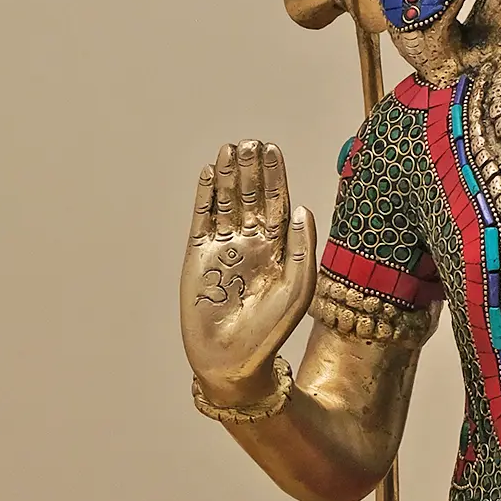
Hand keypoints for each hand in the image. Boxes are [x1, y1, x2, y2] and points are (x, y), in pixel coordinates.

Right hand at [180, 141, 315, 404]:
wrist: (233, 358)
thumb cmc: (271, 330)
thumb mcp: (299, 288)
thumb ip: (302, 248)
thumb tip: (302, 207)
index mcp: (278, 250)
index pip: (277, 203)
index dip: (275, 176)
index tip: (272, 150)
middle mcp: (252, 244)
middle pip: (251, 196)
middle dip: (252, 169)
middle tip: (251, 142)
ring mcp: (224, 249)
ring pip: (226, 202)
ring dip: (228, 176)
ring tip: (230, 148)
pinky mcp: (198, 256)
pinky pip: (202, 219)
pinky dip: (204, 196)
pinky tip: (208, 173)